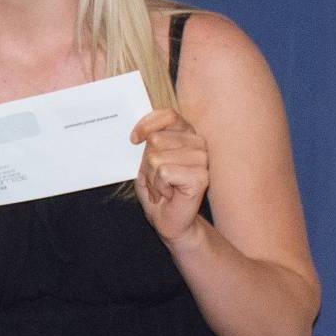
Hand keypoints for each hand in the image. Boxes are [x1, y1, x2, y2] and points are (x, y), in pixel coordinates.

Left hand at [131, 107, 209, 246]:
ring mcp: (202, 159)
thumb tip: (141, 132)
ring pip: (157, 158)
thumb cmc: (159, 190)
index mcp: (187, 134)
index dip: (147, 125)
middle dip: (147, 164)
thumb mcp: (148, 161)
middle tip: (157, 179)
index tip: (134, 139)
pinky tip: (169, 194)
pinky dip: (159, 186)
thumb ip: (149, 141)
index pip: (168, 115)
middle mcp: (198, 144)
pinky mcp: (201, 176)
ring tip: (163, 188)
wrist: (170, 220)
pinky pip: (164, 172)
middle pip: (156, 140)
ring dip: (152, 178)